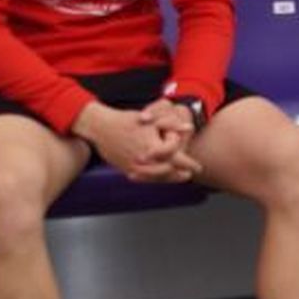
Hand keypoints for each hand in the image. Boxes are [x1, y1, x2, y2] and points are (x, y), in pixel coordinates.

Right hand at [72, 102, 202, 182]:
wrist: (100, 128)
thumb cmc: (126, 121)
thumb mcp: (151, 120)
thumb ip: (172, 125)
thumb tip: (189, 128)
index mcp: (154, 149)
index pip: (177, 159)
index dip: (189, 163)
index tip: (198, 167)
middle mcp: (146, 162)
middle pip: (169, 172)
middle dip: (181, 173)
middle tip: (190, 173)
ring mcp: (135, 168)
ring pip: (157, 178)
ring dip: (169, 178)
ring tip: (179, 177)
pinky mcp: (127, 170)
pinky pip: (145, 178)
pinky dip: (155, 179)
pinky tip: (159, 177)